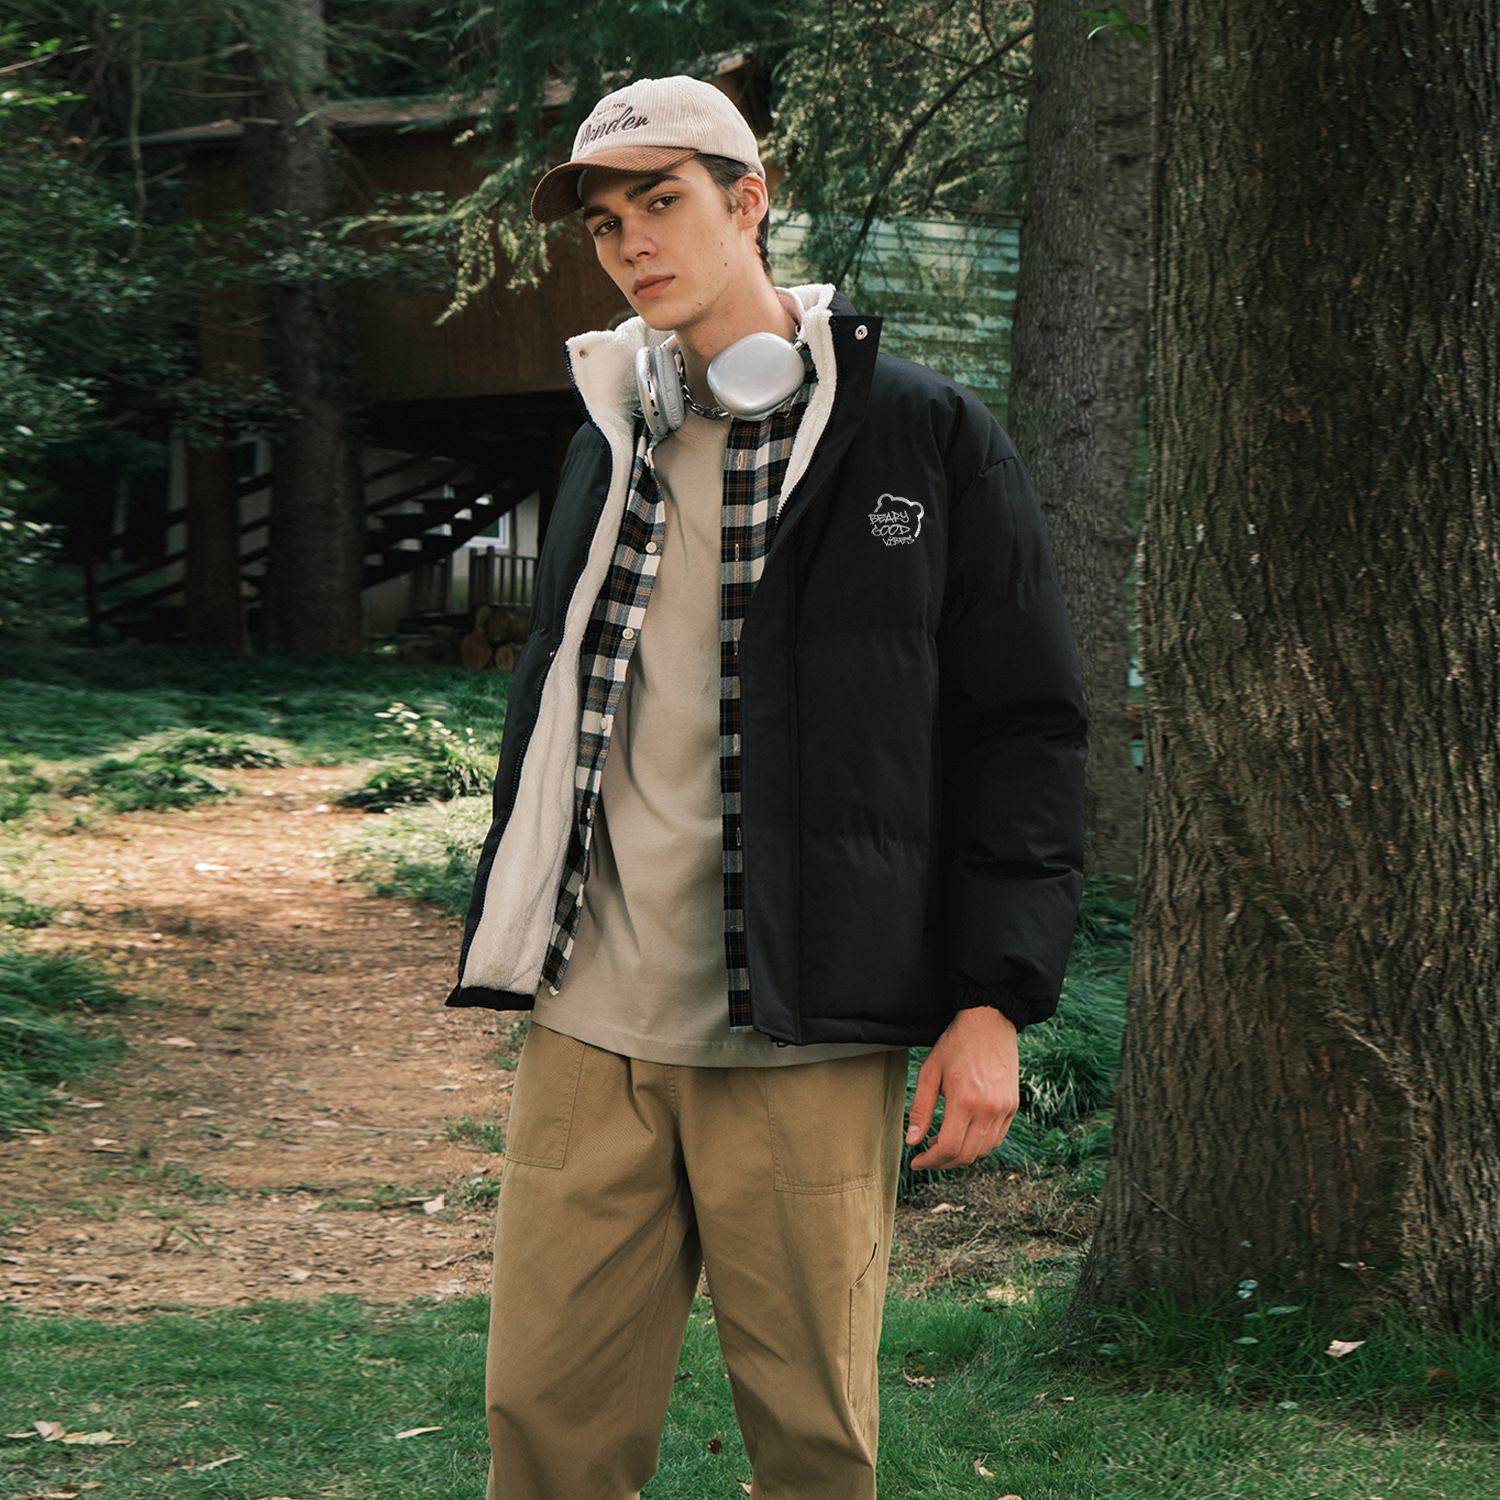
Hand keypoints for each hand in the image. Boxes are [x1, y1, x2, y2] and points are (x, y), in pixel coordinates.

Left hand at [905, 1006, 1019, 1170]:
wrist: (989, 1023)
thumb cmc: (955, 1045)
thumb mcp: (929, 1072)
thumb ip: (920, 1110)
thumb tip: (912, 1141)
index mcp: (965, 1099)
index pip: (949, 1148)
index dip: (930, 1161)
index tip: (917, 1161)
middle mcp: (988, 1108)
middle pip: (966, 1155)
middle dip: (943, 1162)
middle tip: (927, 1155)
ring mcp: (1004, 1109)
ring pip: (983, 1151)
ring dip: (961, 1155)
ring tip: (943, 1140)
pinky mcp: (1012, 1107)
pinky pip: (996, 1139)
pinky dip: (978, 1145)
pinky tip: (963, 1133)